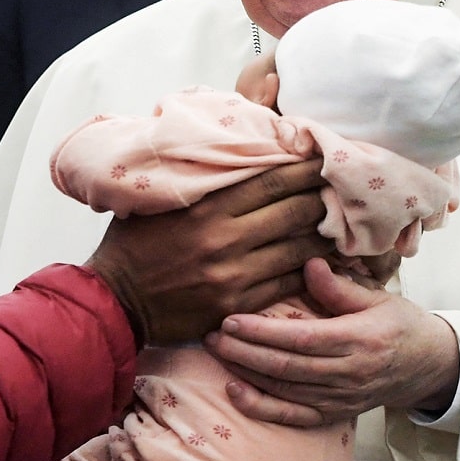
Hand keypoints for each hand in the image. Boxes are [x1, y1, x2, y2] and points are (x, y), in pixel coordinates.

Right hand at [85, 158, 333, 346]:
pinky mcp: (237, 305)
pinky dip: (308, 272)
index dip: (305, 170)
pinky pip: (286, 284)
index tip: (324, 159)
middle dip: (323, 199)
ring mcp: (234, 274)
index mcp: (206, 206)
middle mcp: (224, 238)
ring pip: (298, 250)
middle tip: (344, 190)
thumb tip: (231, 155)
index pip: (272, 181)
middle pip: (294, 212)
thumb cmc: (135, 245)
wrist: (115, 301)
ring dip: (324, 237)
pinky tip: (323, 262)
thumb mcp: (159, 201)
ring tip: (344, 225)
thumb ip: (197, 182)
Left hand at [204, 257, 459, 426]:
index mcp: (360, 341)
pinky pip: (293, 416)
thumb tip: (308, 264)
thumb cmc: (400, 325)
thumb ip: (340, 287)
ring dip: (245, 373)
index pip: (303, 339)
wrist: (429, 367)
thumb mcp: (379, 298)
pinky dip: (261, 408)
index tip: (230, 318)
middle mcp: (349, 374)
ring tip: (214, 351)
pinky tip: (234, 391)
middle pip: (287, 366)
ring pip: (284, 389)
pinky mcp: (334, 415)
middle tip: (209, 334)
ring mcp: (340, 398)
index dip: (263, 332)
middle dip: (243, 351)